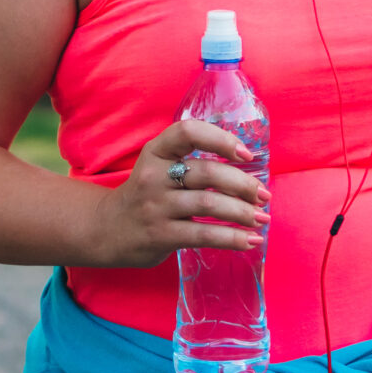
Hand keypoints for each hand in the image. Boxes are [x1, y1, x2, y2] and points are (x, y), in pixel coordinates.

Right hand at [86, 120, 270, 267]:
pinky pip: (204, 235)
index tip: (246, 154)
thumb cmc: (146, 194)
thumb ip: (191, 161)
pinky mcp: (161, 235)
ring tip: (262, 219)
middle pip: (207, 173)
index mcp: (156, 152)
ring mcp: (156, 207)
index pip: (188, 132)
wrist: (107, 229)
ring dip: (243, 212)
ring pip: (209, 204)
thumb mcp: (158, 166)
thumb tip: (246, 170)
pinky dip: (232, 238)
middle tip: (264, 196)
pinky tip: (250, 240)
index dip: (220, 139)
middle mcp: (153, 176)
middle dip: (243, 184)